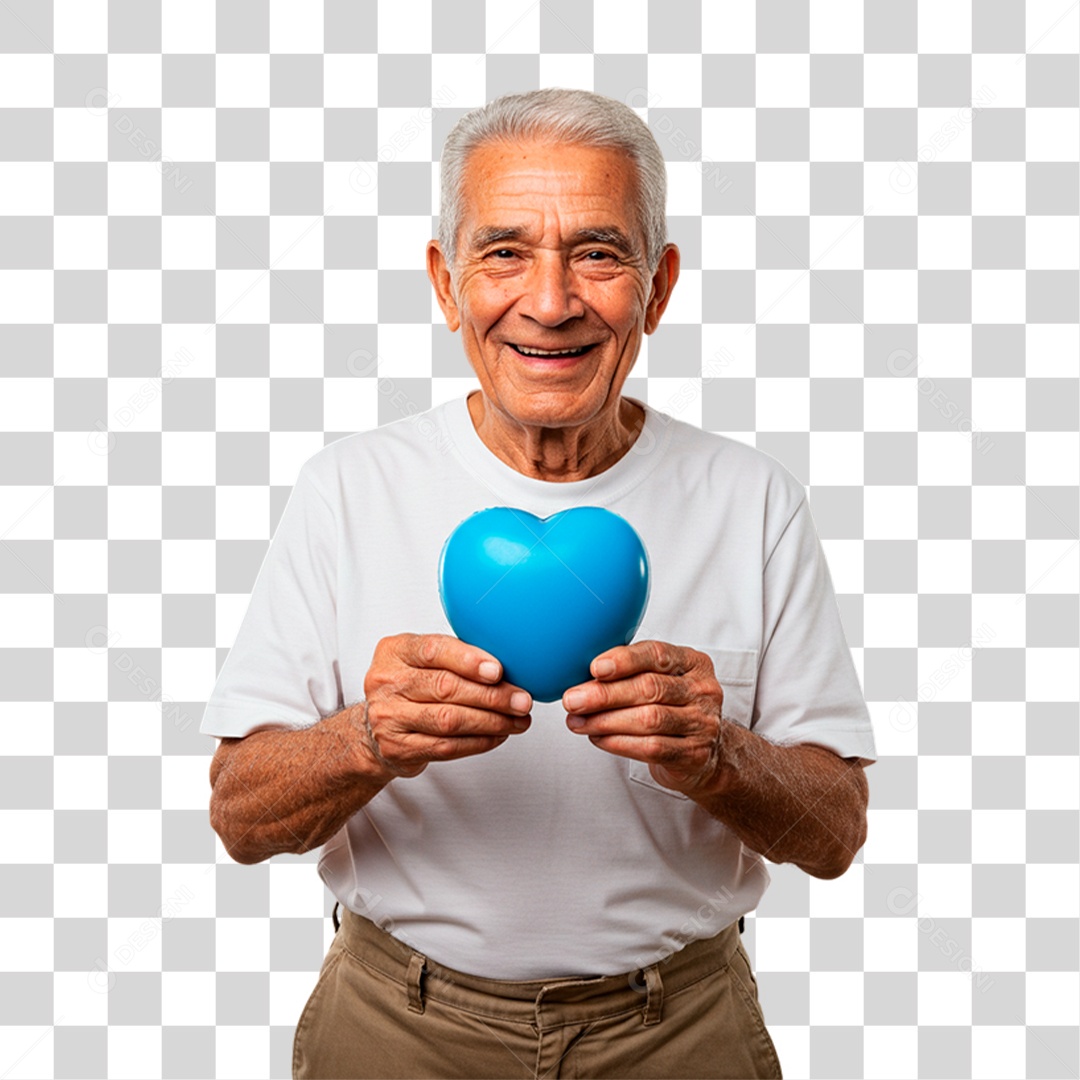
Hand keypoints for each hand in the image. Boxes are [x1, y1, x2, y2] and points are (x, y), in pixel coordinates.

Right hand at [361, 633, 531, 779]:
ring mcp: (388, 717)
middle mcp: (386, 682)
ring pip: (449, 720)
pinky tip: (499, 734)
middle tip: (521, 699)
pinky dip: (479, 741)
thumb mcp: (421, 659)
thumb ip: (454, 655)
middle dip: (491, 695)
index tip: (498, 670)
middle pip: (445, 687)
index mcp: (394, 651)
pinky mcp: (398, 748)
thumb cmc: (410, 686)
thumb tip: (509, 664)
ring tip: (518, 720)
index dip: (468, 660)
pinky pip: (446, 746)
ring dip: (491, 721)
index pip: (433, 650)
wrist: (374, 728)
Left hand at [561, 640, 728, 797]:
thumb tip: (582, 676)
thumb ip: (631, 672)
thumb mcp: (661, 679)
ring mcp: (702, 724)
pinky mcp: (694, 754)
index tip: (594, 668)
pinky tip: (597, 737)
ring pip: (648, 720)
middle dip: (605, 694)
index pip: (657, 654)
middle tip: (573, 699)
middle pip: (650, 688)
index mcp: (693, 662)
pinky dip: (618, 742)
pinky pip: (651, 748)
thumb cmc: (671, 708)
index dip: (624, 660)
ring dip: (605, 720)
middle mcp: (703, 690)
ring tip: (577, 721)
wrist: (704, 753)